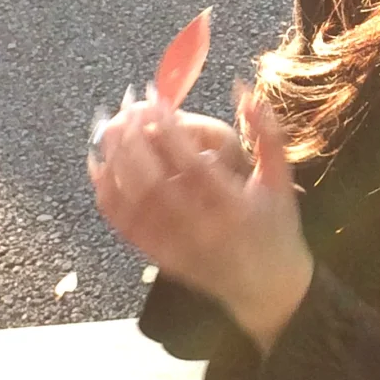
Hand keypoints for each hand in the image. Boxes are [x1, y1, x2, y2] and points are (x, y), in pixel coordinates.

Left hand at [88, 85, 313, 352]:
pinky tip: (99, 165)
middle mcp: (201, 230)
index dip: (170, 131)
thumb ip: (268, 134)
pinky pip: (123, 224)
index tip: (156, 100)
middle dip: (134, 140)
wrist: (267, 288)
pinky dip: (106, 193)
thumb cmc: (276, 227)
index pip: (193, 165)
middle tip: (127, 107)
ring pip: (133, 202)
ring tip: (110, 126)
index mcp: (234, 208)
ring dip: (115, 161)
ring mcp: (176, 246)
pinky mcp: (158, 256)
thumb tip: (245, 91)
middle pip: (154, 182)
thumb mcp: (281, 180)